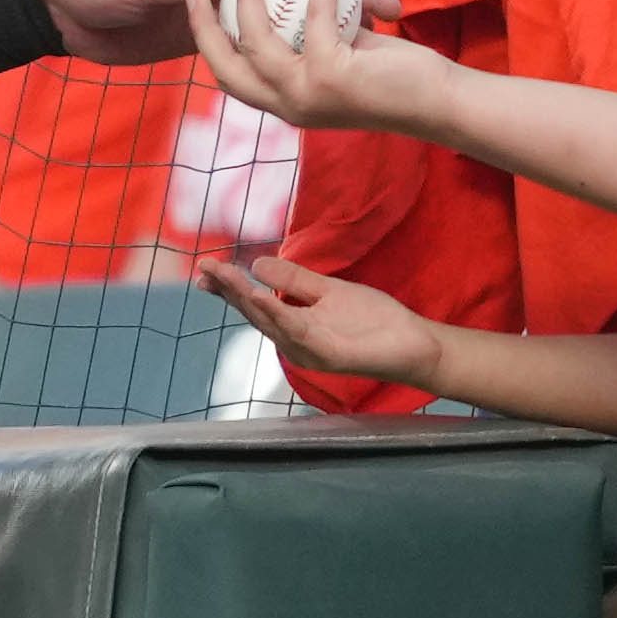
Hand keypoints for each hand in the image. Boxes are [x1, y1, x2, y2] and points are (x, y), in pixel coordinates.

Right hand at [185, 0, 430, 127]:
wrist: (435, 102)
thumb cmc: (392, 78)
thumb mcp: (340, 56)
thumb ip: (311, 38)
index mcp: (285, 103)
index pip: (230, 76)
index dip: (207, 41)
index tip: (198, 4)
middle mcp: (289, 106)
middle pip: (224, 67)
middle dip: (203, 26)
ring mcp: (308, 95)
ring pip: (257, 42)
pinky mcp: (331, 78)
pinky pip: (316, 18)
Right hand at [199, 252, 443, 389]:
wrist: (412, 342)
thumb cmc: (373, 320)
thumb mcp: (328, 291)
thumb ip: (294, 280)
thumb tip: (257, 263)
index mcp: (292, 325)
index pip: (254, 304)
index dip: (229, 288)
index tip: (206, 268)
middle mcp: (294, 341)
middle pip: (254, 313)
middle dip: (228, 289)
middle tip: (204, 267)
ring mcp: (309, 350)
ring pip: (269, 322)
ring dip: (245, 298)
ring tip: (224, 276)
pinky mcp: (328, 354)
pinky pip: (297, 331)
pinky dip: (277, 313)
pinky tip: (260, 295)